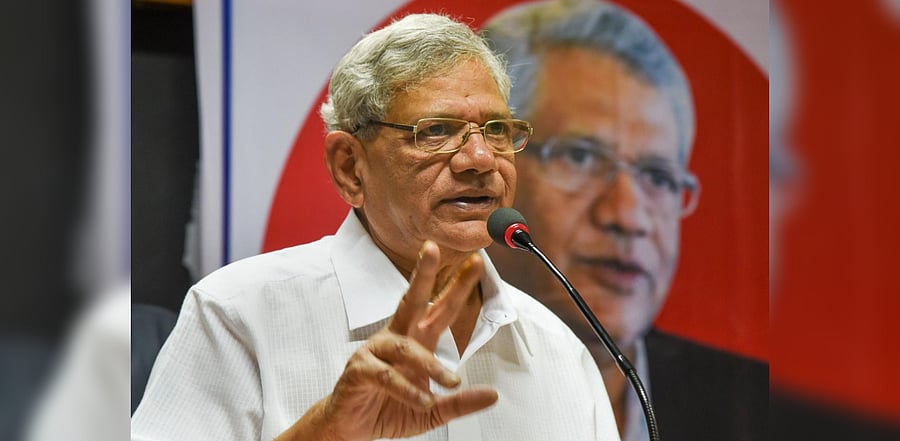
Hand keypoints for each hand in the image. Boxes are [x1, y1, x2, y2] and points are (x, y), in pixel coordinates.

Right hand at [281, 241, 497, 440]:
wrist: (351, 428)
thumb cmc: (388, 409)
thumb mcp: (432, 409)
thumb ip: (459, 402)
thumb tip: (492, 395)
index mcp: (414, 340)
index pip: (438, 308)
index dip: (456, 286)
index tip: (475, 263)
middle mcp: (395, 338)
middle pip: (411, 300)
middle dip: (423, 274)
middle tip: (433, 249)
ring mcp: (375, 351)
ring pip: (406, 347)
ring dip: (431, 364)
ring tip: (451, 381)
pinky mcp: (360, 370)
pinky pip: (388, 376)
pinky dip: (408, 389)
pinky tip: (423, 400)